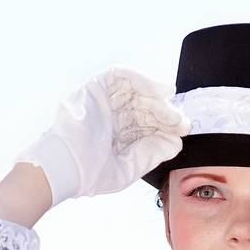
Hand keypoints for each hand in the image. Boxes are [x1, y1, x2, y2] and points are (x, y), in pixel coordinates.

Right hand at [15, 67, 190, 207]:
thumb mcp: (128, 167)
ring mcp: (103, 101)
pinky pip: (121, 75)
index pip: (146, 126)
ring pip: (135, 91)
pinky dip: (142, 79)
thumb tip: (175, 143)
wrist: (66, 167)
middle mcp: (112, 117)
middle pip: (144, 107)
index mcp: (117, 137)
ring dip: (155, 96)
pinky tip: (159, 89)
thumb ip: (151, 154)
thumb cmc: (90, 174)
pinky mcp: (95, 87)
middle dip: (164, 113)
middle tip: (181, 121)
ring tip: (171, 106)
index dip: (165, 126)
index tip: (183, 130)